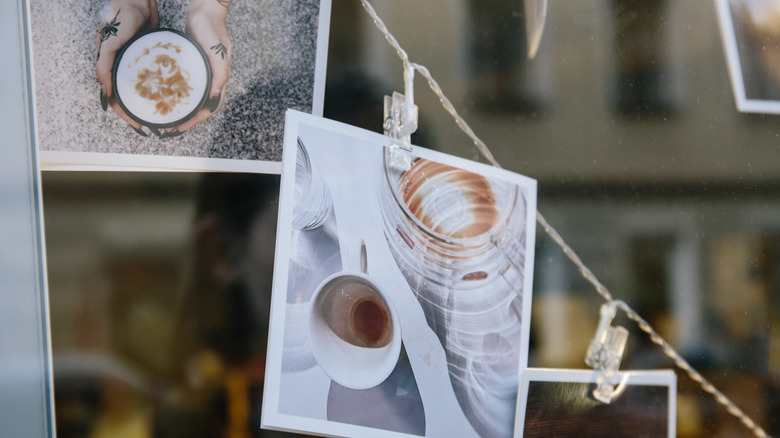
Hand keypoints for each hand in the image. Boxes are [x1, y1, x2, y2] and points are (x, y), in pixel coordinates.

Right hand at [95, 0, 158, 136]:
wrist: (137, 1)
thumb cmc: (121, 20)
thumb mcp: (111, 44)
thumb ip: (104, 66)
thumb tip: (105, 93)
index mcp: (108, 67)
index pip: (114, 98)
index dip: (125, 114)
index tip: (138, 125)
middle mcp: (119, 68)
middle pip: (126, 97)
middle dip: (137, 113)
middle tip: (150, 125)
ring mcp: (132, 63)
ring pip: (138, 88)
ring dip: (147, 102)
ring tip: (159, 114)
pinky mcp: (145, 57)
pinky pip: (150, 77)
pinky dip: (156, 87)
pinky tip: (168, 95)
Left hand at [169, 0, 231, 133]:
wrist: (205, 10)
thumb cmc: (213, 30)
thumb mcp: (218, 53)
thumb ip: (220, 75)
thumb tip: (214, 97)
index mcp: (219, 80)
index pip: (209, 108)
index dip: (195, 121)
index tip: (179, 127)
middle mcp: (211, 80)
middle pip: (199, 107)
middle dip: (184, 119)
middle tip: (167, 127)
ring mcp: (202, 72)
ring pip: (191, 97)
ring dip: (179, 108)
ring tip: (163, 115)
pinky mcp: (192, 65)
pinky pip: (183, 84)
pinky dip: (173, 92)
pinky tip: (161, 94)